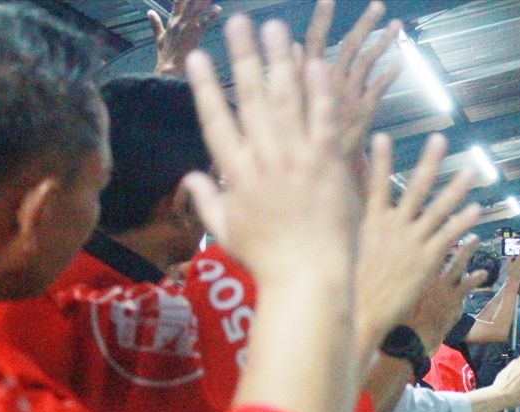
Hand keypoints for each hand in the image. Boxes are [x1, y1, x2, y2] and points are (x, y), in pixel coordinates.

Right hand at [150, 0, 221, 75]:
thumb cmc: (165, 55)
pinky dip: (211, 16)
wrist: (168, 69)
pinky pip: (204, 24)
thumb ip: (155, 23)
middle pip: (189, 3)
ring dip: (204, 1)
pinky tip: (217, 9)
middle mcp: (179, 22)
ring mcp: (187, 28)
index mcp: (171, 21)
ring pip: (196, 10)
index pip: (178, 2)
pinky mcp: (194, 37)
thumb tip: (149, 12)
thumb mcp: (159, 37)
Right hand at [184, 18, 358, 285]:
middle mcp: (263, 159)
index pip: (215, 121)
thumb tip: (191, 178)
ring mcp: (296, 160)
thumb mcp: (227, 234)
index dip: (204, 86)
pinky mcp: (327, 164)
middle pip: (249, 99)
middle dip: (243, 57)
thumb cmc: (268, 262)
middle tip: (238, 22)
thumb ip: (207, 202)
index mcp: (236, 175)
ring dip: (279, 61)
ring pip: (285, 101)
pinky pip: (322, 120)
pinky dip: (318, 91)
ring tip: (275, 28)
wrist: (308, 278)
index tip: (197, 56)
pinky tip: (314, 62)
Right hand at [303, 1, 402, 161]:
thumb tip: (294, 46)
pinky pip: (381, 86)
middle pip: (351, 45)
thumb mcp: (289, 103)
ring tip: (396, 25)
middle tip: (378, 5)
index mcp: (309, 77)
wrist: (319, 169)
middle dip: (365, 24)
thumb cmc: (299, 137)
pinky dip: (392, 72)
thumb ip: (292, 74)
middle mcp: (332, 81)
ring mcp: (352, 95)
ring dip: (384, 42)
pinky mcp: (366, 110)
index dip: (322, 18)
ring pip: (370, 62)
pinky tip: (402, 59)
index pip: (315, 40)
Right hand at [357, 133, 479, 354]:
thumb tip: (330, 211)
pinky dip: (462, 222)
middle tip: (440, 139)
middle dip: (429, 162)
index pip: (374, 183)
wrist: (363, 314)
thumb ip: (345, 226)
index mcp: (371, 222)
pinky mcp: (427, 260)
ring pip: (438, 209)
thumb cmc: (350, 285)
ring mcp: (412, 242)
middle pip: (414, 187)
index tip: (381, 136)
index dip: (378, 160)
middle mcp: (394, 227)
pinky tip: (476, 208)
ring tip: (471, 170)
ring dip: (456, 188)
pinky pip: (448, 236)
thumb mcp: (343, 250)